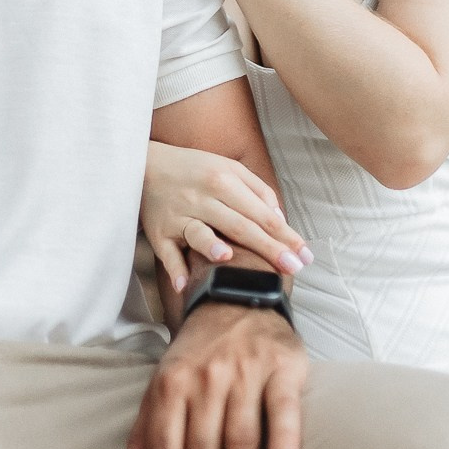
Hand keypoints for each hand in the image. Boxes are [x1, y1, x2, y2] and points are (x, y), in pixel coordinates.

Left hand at [115, 302, 307, 448]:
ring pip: (239, 439)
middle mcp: (204, 378)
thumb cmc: (196, 357)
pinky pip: (282, 409)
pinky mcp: (282, 367)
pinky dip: (283, 441)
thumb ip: (144, 438)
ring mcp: (243, 372)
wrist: (235, 299)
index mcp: (169, 386)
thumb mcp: (162, 389)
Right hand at [145, 142, 310, 290]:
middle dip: (268, 248)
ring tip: (227, 258)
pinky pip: (167, 253)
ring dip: (211, 246)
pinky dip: (174, 268)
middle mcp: (202, 198)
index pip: (260, 213)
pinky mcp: (158, 232)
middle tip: (291, 268)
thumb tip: (279, 216)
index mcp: (223, 181)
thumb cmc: (194, 169)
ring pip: (199, 233)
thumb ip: (257, 189)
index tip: (304, 255)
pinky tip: (184, 284)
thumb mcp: (228, 167)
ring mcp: (178, 216)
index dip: (285, 235)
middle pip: (239, 226)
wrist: (144, 164)